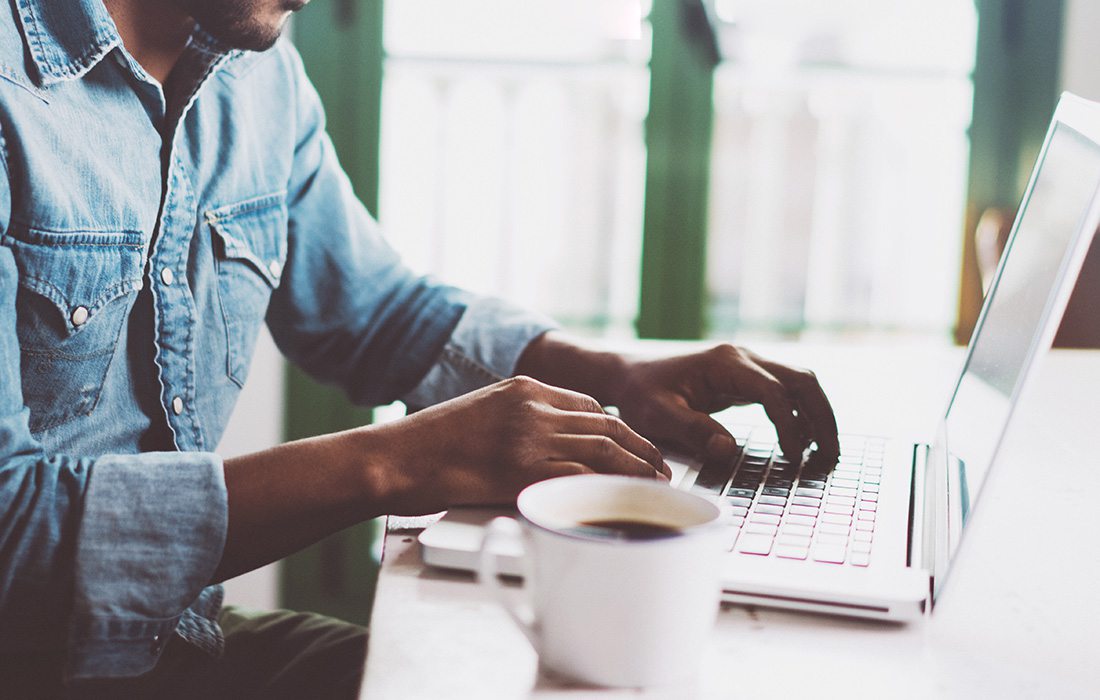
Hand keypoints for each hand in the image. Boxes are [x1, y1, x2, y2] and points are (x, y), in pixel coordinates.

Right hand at [371, 376, 669, 512]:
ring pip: (603, 450)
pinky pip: (580, 477)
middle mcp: (533, 407)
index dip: (620, 429)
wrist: (395, 458)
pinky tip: (624, 500)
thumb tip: (551, 446)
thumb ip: (519, 421)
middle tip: (661, 469)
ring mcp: (529, 437)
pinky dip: (610, 489)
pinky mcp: (522, 470)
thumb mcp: (481, 413)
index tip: (635, 447)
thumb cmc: (429, 445)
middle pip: (607, 426)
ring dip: (637, 470)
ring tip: (656, 486)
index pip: (589, 406)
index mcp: (523, 388)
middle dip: (641, 448)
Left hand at [612, 345, 839, 461]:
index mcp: (725, 363)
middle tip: (832, 456)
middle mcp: (742, 358)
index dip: (789, 426)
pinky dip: (800, 415)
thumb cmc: (639, 394)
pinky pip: (784, 392)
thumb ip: (693, 431)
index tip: (795, 458)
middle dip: (822, 417)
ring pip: (799, 383)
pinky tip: (803, 442)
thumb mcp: (657, 415)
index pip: (774, 392)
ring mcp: (746, 366)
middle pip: (801, 380)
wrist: (627, 375)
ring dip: (817, 415)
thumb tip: (729, 451)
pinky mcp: (744, 379)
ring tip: (826, 453)